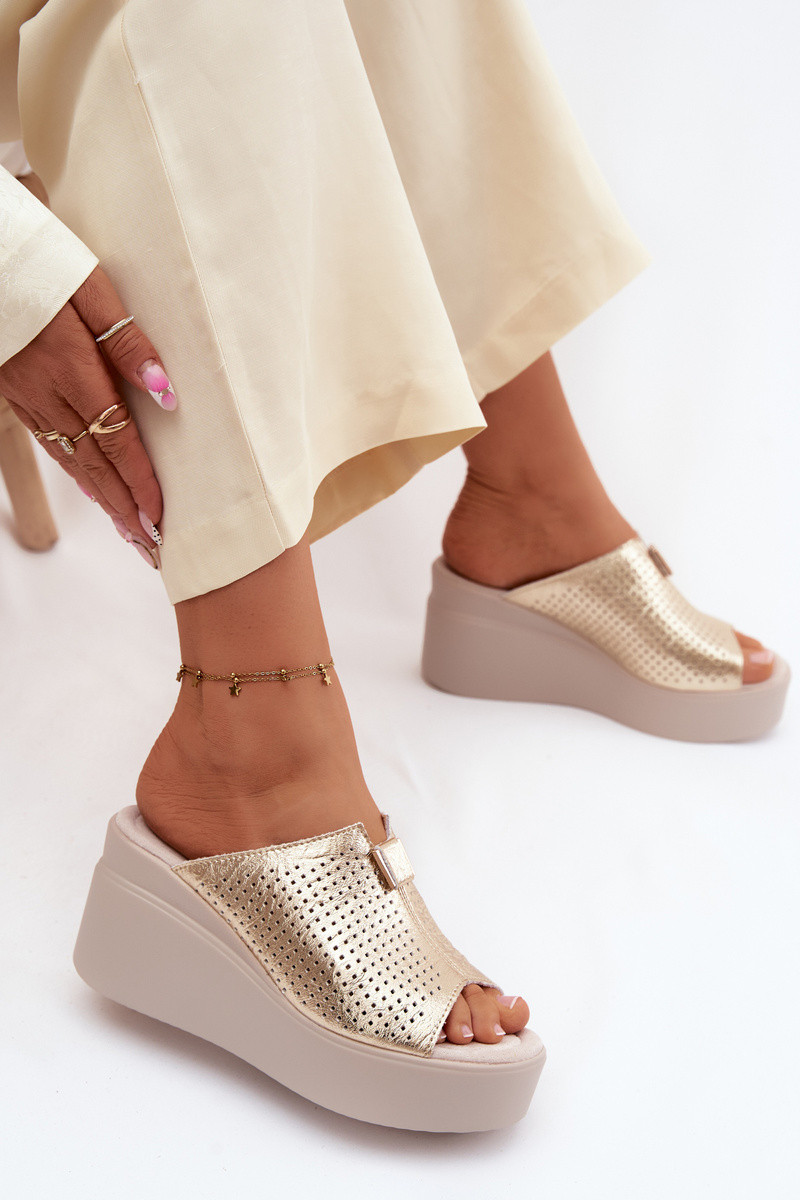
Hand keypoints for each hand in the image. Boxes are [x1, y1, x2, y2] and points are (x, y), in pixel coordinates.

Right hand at [0, 264, 175, 561]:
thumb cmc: (38, 262)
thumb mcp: (91, 289)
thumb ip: (128, 342)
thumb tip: (166, 391)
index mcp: (74, 371)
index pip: (117, 441)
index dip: (140, 483)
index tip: (161, 517)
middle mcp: (50, 395)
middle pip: (96, 466)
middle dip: (127, 510)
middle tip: (153, 547)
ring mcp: (29, 399)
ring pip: (73, 461)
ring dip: (106, 501)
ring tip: (131, 532)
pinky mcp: (17, 395)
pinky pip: (52, 444)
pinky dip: (78, 474)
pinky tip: (94, 491)